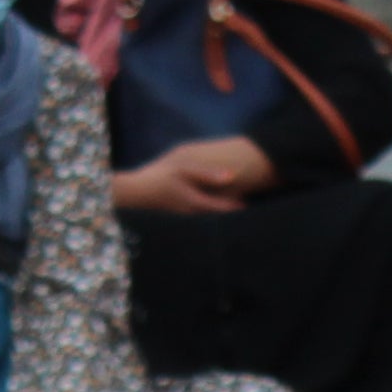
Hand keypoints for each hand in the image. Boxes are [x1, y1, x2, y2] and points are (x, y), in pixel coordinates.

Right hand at [114, 137, 274, 219]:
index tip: (257, 204)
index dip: (243, 208)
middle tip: (257, 216)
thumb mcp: (183, 169)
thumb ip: (207, 173)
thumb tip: (232, 177)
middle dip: (237, 217)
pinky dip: (213, 218)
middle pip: (223, 220)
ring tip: (243, 215)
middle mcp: (195, 215)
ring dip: (226, 220)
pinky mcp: (182, 218)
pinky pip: (203, 220)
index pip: (229, 209)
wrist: (135, 192)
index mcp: (198, 203)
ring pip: (213, 222)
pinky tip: (220, 214)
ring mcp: (188, 219)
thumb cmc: (159, 177)